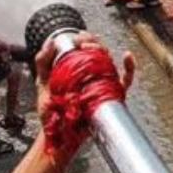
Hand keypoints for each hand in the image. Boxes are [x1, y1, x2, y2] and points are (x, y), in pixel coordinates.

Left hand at [34, 35, 131, 161]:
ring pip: (110, 61)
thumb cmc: (52, 113)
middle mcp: (93, 75)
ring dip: (103, 49)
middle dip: (92, 41)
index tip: (76, 38)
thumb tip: (50, 42)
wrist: (57, 135)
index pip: (87, 47)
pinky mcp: (111, 97)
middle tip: (81, 43)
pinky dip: (129, 69)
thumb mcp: (42, 82)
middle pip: (100, 51)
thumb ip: (42, 62)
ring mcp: (103, 85)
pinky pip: (125, 82)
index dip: (84, 38)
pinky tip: (127, 56)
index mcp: (79, 69)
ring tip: (91, 47)